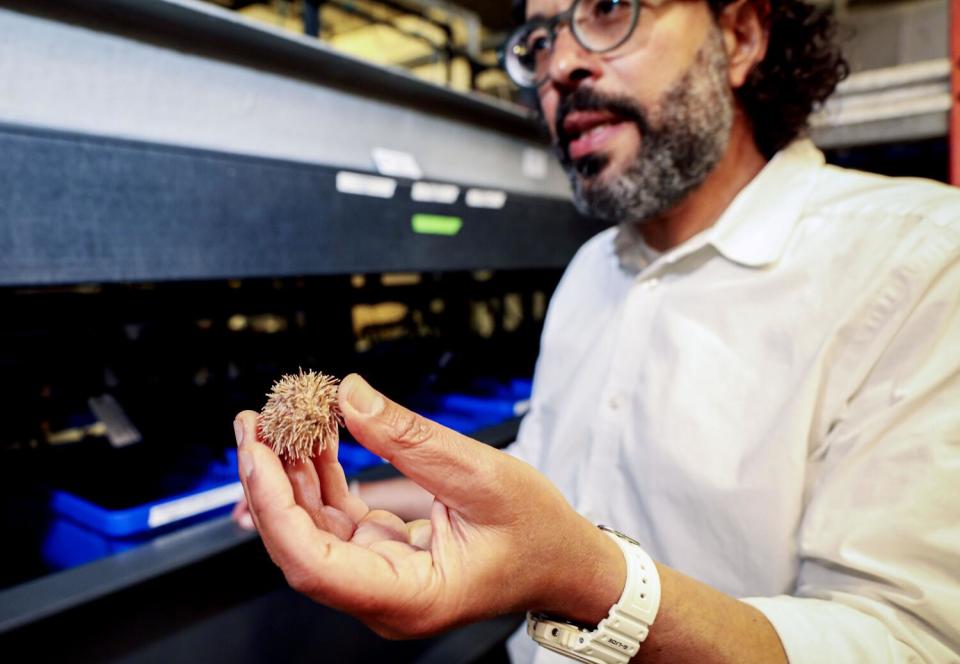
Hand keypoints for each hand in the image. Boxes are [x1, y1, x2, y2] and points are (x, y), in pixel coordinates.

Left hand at [234, 373, 624, 637]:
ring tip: (278, 419)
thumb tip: (350, 395)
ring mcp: (380, 576)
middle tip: (254, 422)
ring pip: (312, 528)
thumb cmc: (537, 533)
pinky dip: (322, 476)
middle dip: (270, 482)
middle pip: (300, 545)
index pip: (313, 563)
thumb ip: (410, 439)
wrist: (563, 561)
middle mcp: (384, 596)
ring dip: (291, 474)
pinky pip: (336, 517)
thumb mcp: (481, 476)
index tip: (258, 452)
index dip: (276, 505)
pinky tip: (316, 437)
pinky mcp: (383, 554)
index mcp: (409, 596)